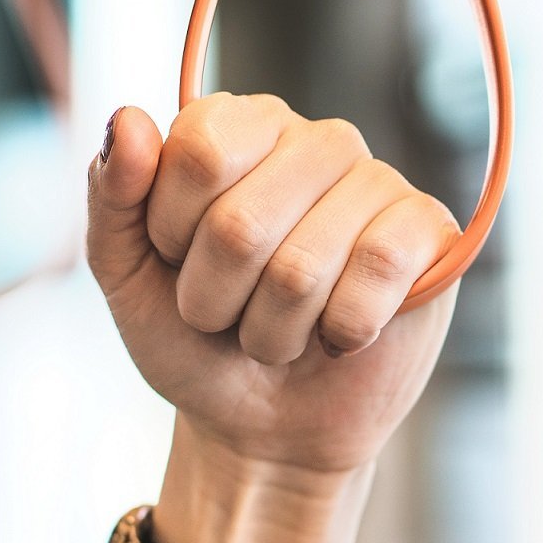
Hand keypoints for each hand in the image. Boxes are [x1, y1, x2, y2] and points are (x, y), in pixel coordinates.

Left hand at [88, 93, 458, 542]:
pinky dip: (341, 330)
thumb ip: (113, 195)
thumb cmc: (194, 339)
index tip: (178, 261)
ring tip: (281, 331)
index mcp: (240, 126)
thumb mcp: (128, 276)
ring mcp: (379, 181)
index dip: (173, 232)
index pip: (197, 150)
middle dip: (217, 300)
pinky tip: (340, 334)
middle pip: (241, 223)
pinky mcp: (429, 231)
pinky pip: (378, 270)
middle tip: (229, 314)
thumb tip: (128, 117)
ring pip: (304, 265)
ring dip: (273, 330)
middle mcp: (315, 139)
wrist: (265, 425)